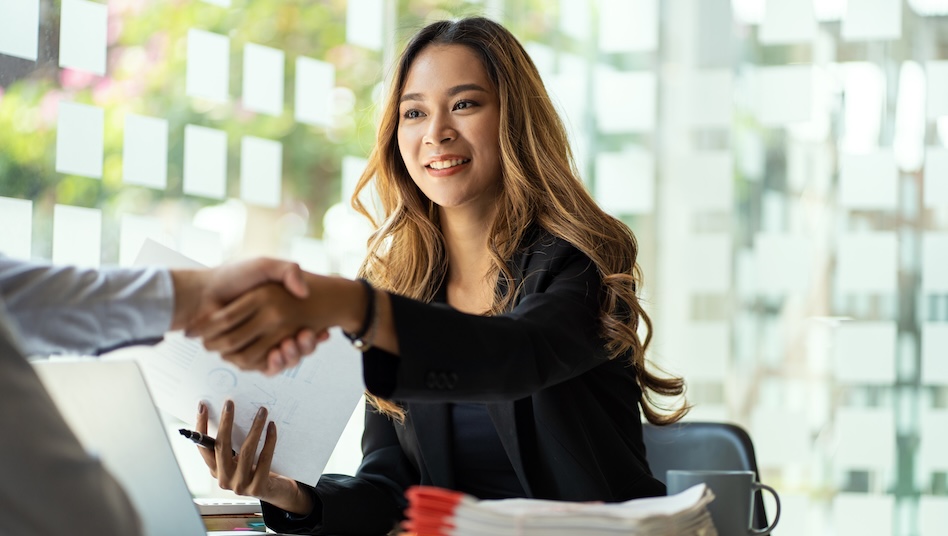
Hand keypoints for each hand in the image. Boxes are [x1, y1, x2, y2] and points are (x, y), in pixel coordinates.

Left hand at [172, 258, 319, 368]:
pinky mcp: (245, 355)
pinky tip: (278, 354)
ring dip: (293, 356)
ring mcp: (258, 344)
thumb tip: (305, 293)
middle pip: (299, 348)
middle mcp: (271, 330)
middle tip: (308, 338)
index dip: (315, 335)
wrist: (202, 293)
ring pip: (285, 359)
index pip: (306, 330)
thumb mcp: (265, 266)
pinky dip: (274, 364)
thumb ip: (288, 271)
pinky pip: (265, 367)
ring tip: (292, 345)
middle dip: (307, 347)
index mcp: (279, 312)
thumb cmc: (233, 276)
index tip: (323, 332)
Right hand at [195, 400, 313, 514]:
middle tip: (230, 403)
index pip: (203, 447)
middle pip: (221, 446)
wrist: (274, 491)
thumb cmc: (255, 470)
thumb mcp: (239, 458)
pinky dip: (269, 441)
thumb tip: (229, 413)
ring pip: (246, 450)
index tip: (203, 406)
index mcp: (216, 470)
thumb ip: (232, 444)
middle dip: (225, 422)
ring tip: (261, 411)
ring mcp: (240, 485)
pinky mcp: (257, 487)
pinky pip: (264, 459)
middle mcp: (224, 479)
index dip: (201, 426)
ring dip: (255, 427)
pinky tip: (272, 428)